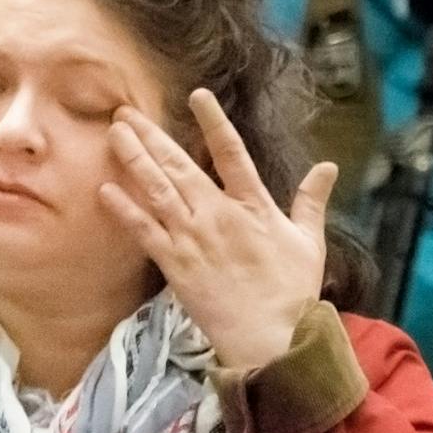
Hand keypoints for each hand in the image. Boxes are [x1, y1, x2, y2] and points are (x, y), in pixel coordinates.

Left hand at [100, 90, 336, 370]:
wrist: (270, 337)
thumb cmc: (292, 292)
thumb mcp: (309, 241)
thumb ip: (311, 201)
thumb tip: (328, 166)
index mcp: (253, 205)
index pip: (231, 152)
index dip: (213, 122)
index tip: (197, 94)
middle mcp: (218, 215)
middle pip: (179, 165)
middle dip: (151, 136)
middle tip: (124, 111)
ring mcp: (193, 238)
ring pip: (157, 190)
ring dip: (133, 160)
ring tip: (114, 134)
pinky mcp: (174, 264)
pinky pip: (143, 231)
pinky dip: (124, 209)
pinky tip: (104, 188)